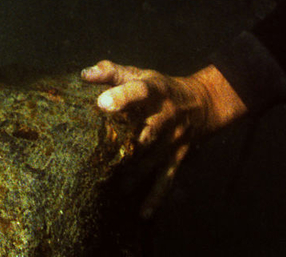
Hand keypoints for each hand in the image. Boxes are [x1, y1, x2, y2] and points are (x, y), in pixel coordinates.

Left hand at [82, 60, 246, 214]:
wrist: (201, 103)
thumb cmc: (159, 88)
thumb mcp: (139, 74)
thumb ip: (111, 72)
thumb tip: (84, 75)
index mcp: (154, 91)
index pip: (139, 91)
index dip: (121, 96)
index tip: (101, 103)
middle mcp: (165, 116)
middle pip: (147, 130)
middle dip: (127, 144)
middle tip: (100, 157)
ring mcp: (172, 140)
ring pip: (152, 159)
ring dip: (134, 174)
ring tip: (113, 188)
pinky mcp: (176, 158)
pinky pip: (167, 180)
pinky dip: (156, 198)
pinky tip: (143, 214)